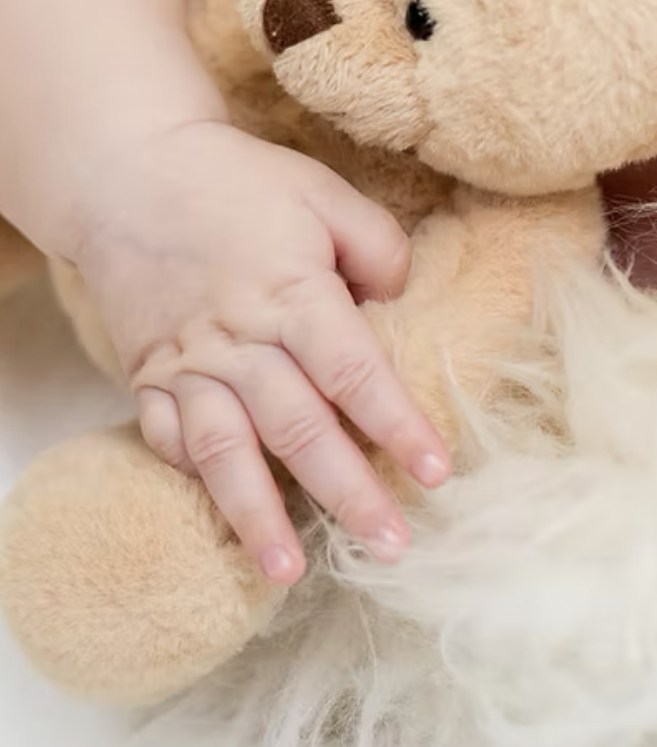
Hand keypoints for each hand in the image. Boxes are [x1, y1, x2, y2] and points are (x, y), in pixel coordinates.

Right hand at [72, 120, 450, 584]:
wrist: (130, 175)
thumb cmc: (240, 183)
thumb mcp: (325, 194)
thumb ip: (377, 248)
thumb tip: (402, 302)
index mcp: (292, 294)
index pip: (355, 373)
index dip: (398, 424)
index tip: (437, 472)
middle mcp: (240, 340)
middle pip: (300, 428)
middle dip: (347, 491)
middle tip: (390, 542)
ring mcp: (187, 364)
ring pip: (228, 452)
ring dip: (260, 514)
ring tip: (291, 571)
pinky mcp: (147, 375)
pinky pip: (168, 440)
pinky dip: (197, 481)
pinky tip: (225, 520)